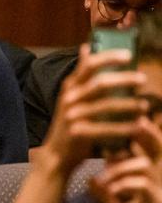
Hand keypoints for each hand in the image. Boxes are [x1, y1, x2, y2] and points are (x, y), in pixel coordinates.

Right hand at [40, 45, 145, 174]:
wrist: (56, 155)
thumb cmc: (71, 124)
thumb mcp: (72, 97)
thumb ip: (81, 76)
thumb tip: (86, 48)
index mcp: (70, 87)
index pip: (88, 65)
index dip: (108, 57)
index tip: (128, 55)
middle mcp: (69, 99)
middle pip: (100, 83)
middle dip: (124, 79)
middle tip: (143, 79)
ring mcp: (72, 116)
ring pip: (107, 106)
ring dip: (129, 104)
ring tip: (145, 105)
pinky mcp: (77, 133)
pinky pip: (107, 128)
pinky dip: (125, 127)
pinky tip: (139, 126)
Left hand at [91, 119, 161, 202]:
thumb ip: (107, 196)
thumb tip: (91, 179)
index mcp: (152, 184)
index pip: (147, 156)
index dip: (135, 141)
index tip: (111, 136)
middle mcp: (161, 185)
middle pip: (159, 152)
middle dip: (147, 135)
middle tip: (131, 123)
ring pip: (145, 167)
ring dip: (120, 170)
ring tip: (102, 181)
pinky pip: (146, 185)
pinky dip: (126, 184)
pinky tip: (112, 191)